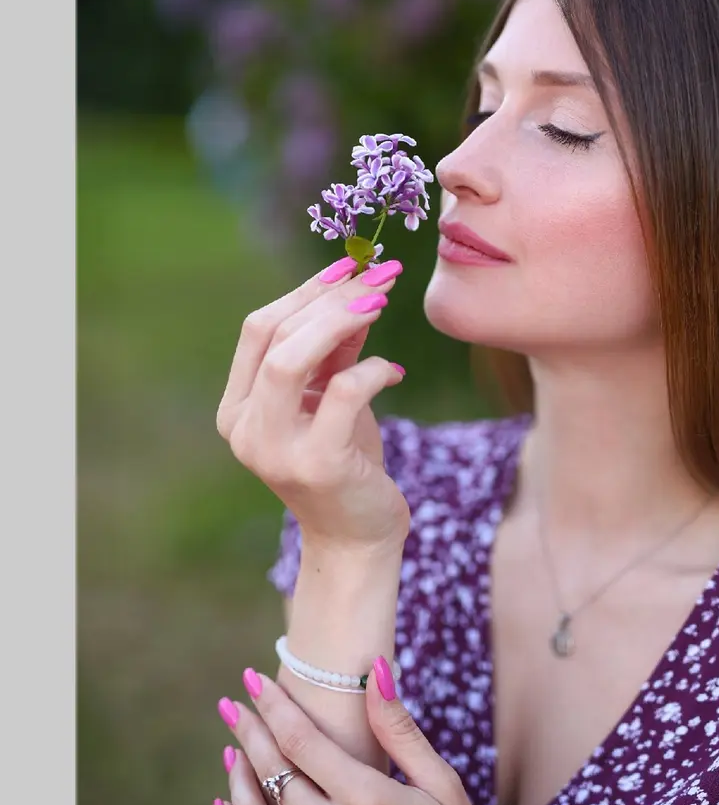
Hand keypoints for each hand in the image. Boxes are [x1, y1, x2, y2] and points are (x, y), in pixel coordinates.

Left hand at [214, 665, 496, 804]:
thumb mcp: (441, 784)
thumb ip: (399, 730)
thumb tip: (374, 672)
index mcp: (367, 801)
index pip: (300, 740)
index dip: (273, 705)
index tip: (253, 680)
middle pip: (271, 771)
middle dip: (247, 731)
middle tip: (232, 706)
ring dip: (235, 778)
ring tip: (232, 750)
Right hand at [215, 255, 410, 552]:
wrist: (358, 540)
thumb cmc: (346, 464)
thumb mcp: (331, 400)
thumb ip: (333, 350)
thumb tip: (357, 286)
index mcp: (239, 409)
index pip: (258, 330)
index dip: (305, 290)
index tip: (350, 264)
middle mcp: (246, 429)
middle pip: (273, 336)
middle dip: (330, 297)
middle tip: (379, 275)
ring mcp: (276, 449)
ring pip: (290, 360)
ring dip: (341, 321)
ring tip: (382, 301)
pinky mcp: (318, 465)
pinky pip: (344, 394)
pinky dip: (372, 370)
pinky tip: (394, 372)